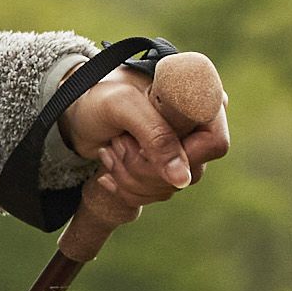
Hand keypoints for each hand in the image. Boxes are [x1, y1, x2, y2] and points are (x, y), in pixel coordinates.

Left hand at [63, 59, 230, 203]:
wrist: (77, 110)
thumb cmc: (100, 96)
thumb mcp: (124, 108)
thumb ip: (156, 137)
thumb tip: (183, 179)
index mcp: (198, 98)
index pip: (214, 144)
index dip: (180, 154)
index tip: (143, 145)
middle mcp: (198, 126)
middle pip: (191, 173)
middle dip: (145, 166)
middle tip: (117, 142)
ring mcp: (183, 149)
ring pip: (172, 187)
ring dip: (131, 176)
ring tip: (110, 148)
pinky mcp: (164, 167)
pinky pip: (156, 194)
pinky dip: (126, 186)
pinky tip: (109, 165)